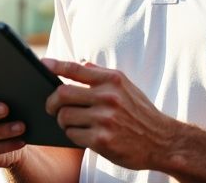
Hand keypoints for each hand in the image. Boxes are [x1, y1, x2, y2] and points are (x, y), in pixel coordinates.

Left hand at [44, 58, 176, 170]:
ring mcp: (105, 119)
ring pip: (65, 117)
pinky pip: (72, 135)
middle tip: (52, 108)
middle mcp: (108, 97)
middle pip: (62, 94)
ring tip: (71, 123)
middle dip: (52, 103)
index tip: (42, 64)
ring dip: (63, 122)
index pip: (76, 68)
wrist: (163, 141)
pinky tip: (82, 135)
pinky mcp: (102, 140)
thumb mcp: (127, 87)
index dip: (55, 65)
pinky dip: (72, 135)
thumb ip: (103, 75)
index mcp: (113, 80)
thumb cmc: (141, 113)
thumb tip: (81, 64)